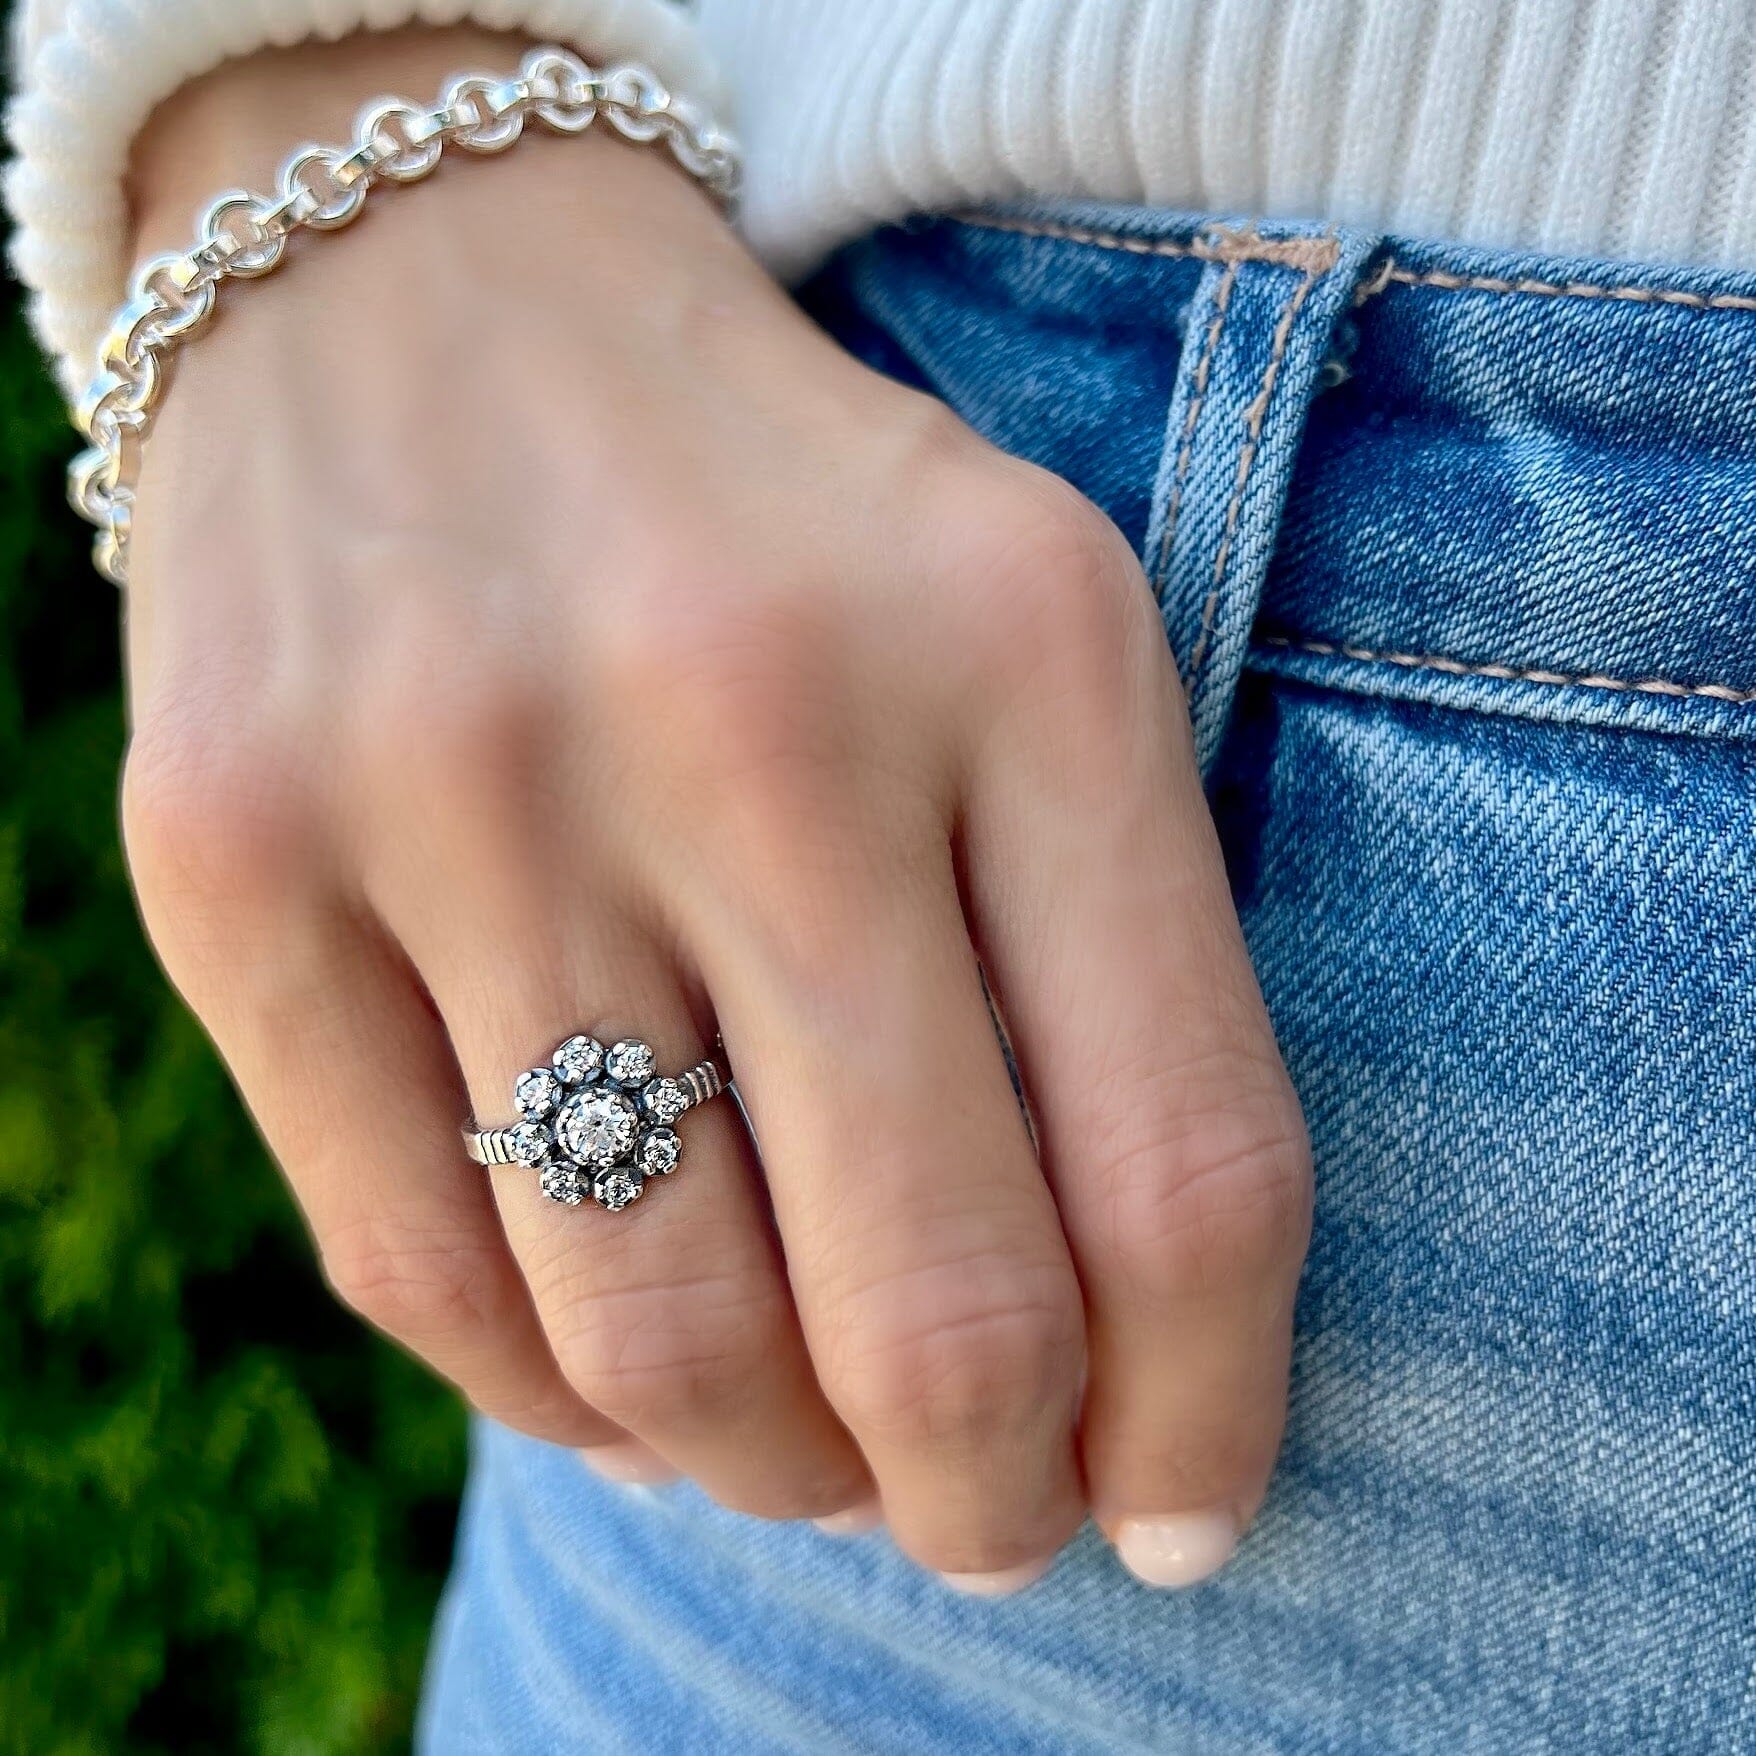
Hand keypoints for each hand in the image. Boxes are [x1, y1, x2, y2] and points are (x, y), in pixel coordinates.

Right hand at [121, 28, 1310, 1588]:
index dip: (1206, 1412)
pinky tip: (631, 1378)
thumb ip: (1095, 972)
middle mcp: (750, 717)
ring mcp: (462, 787)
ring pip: (659, 1342)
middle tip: (999, 1524)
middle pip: (932, 1308)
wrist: (430, 286)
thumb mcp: (1021, 642)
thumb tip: (1097, 1376)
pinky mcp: (233, 859)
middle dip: (989, 1497)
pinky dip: (561, 1396)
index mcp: (1022, 647)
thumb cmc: (785, 512)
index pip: (1185, 1166)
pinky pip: (421, 1277)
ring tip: (813, 1455)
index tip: (1182, 1511)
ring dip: (773, 1470)